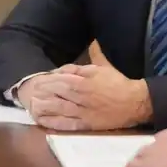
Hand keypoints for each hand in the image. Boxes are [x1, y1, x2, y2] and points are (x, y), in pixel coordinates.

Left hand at [28, 64, 150, 130]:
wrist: (135, 102)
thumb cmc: (119, 83)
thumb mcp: (105, 66)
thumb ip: (95, 54)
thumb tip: (91, 41)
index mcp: (86, 79)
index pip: (63, 77)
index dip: (50, 79)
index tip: (40, 79)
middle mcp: (83, 95)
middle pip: (58, 92)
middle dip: (44, 91)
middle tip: (31, 91)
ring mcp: (84, 111)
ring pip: (60, 108)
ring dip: (45, 106)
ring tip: (33, 104)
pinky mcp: (87, 124)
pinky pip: (67, 124)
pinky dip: (54, 123)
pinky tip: (43, 121)